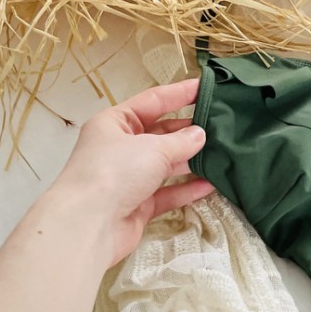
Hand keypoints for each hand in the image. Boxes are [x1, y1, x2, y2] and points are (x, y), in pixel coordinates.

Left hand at [49, 79, 214, 266]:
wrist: (89, 224)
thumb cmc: (114, 171)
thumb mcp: (152, 147)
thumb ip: (181, 141)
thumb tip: (200, 135)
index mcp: (115, 123)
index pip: (152, 101)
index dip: (179, 93)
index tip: (205, 87)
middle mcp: (120, 148)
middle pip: (160, 133)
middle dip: (188, 130)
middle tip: (221, 124)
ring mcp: (129, 178)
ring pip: (166, 164)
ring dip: (191, 160)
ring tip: (221, 153)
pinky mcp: (138, 204)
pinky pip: (168, 192)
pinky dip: (187, 188)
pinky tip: (211, 184)